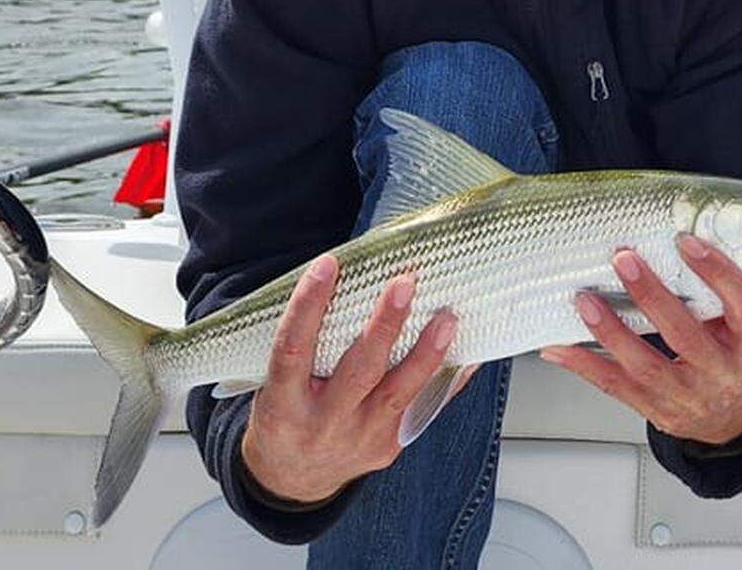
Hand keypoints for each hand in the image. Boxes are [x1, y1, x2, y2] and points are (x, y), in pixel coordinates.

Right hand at [241, 253, 464, 502]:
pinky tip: (466, 353)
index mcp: (283, 403)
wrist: (293, 478)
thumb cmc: (287, 415)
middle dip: (384, 325)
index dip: (308, 306)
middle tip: (404, 284)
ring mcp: (359, 438)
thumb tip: (346, 282)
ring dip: (427, 352)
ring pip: (398, 393)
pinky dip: (445, 379)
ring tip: (447, 317)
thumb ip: (303, 345)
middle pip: (358, 371)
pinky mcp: (387, 447)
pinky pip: (421, 408)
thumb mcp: (275, 385)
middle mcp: (322, 424)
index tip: (329, 263)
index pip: (292, 348)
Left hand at [540, 233, 741, 444]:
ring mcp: (688, 398)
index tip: (686, 241)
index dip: (717, 271)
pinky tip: (559, 347)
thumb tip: (671, 245)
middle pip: (684, 334)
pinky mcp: (657, 411)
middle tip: (624, 260)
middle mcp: (723, 374)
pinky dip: (583, 364)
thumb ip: (719, 296)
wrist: (737, 418)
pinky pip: (615, 386)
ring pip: (645, 365)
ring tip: (585, 301)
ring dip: (609, 331)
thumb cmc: (735, 359)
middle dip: (651, 295)